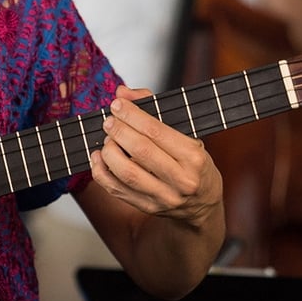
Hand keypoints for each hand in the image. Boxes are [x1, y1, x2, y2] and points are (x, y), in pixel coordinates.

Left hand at [90, 85, 222, 227]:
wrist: (202, 205)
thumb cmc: (194, 165)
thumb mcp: (186, 135)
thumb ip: (155, 110)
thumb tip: (124, 93)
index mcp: (193, 157)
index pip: (157, 131)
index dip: (132, 115)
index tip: (117, 104)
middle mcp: (181, 179)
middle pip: (141, 150)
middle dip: (119, 130)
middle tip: (109, 121)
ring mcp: (164, 196)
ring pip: (127, 173)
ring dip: (109, 151)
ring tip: (107, 139)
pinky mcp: (148, 207)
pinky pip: (117, 190)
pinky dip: (101, 172)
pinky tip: (99, 158)